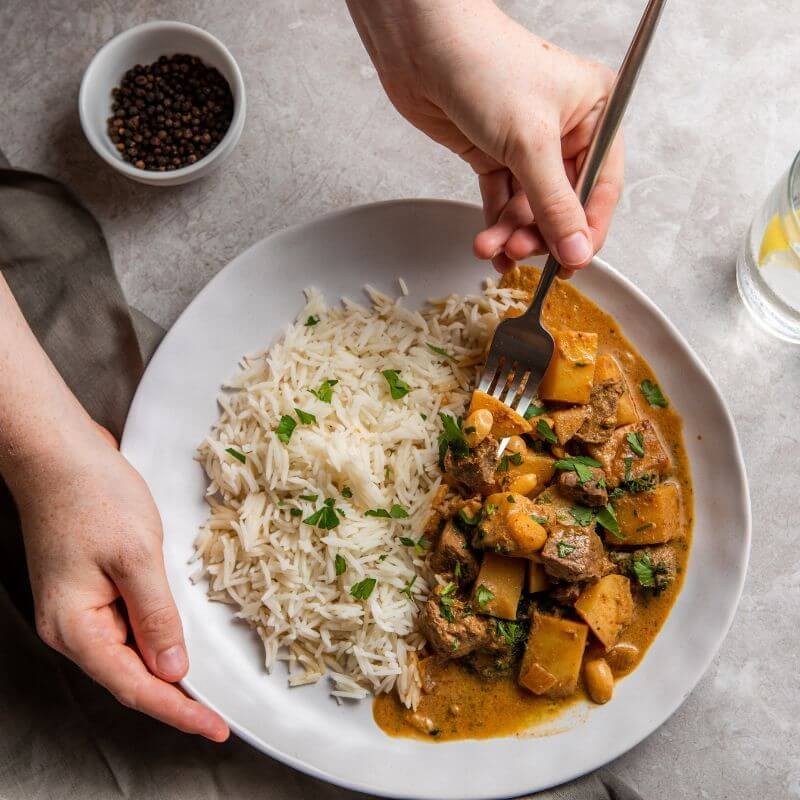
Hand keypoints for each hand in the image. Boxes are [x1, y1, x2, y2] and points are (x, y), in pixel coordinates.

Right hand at [14, 425, 228, 741]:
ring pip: (128, 652)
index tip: (215, 728)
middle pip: (129, 676)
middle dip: (174, 696)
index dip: (177, 711)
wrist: (60, 452)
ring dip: (166, 666)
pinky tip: (179, 636)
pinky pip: (126, 624)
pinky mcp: (89, 588)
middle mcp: (71, 627)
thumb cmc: (93, 496)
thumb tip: (173, 668)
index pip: (134, 686)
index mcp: (76, 627)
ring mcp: (78, 607)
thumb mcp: (136, 556)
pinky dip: (155, 634)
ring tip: (206, 684)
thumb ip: (156, 616)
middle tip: (217, 714)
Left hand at [347, 0, 623, 276]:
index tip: (571, 263)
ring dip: (512, 234)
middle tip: (520, 252)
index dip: (587, 230)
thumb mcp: (530, 142)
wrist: (422, 46)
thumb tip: (577, 250)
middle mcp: (566, 131)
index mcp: (596, 113)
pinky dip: (495, 225)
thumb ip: (555, 204)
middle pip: (563, 204)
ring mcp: (528, 145)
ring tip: (493, 249)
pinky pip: (502, 201)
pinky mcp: (494, 154)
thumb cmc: (486, 66)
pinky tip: (488, 245)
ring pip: (529, 207)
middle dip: (540, 233)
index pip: (602, 187)